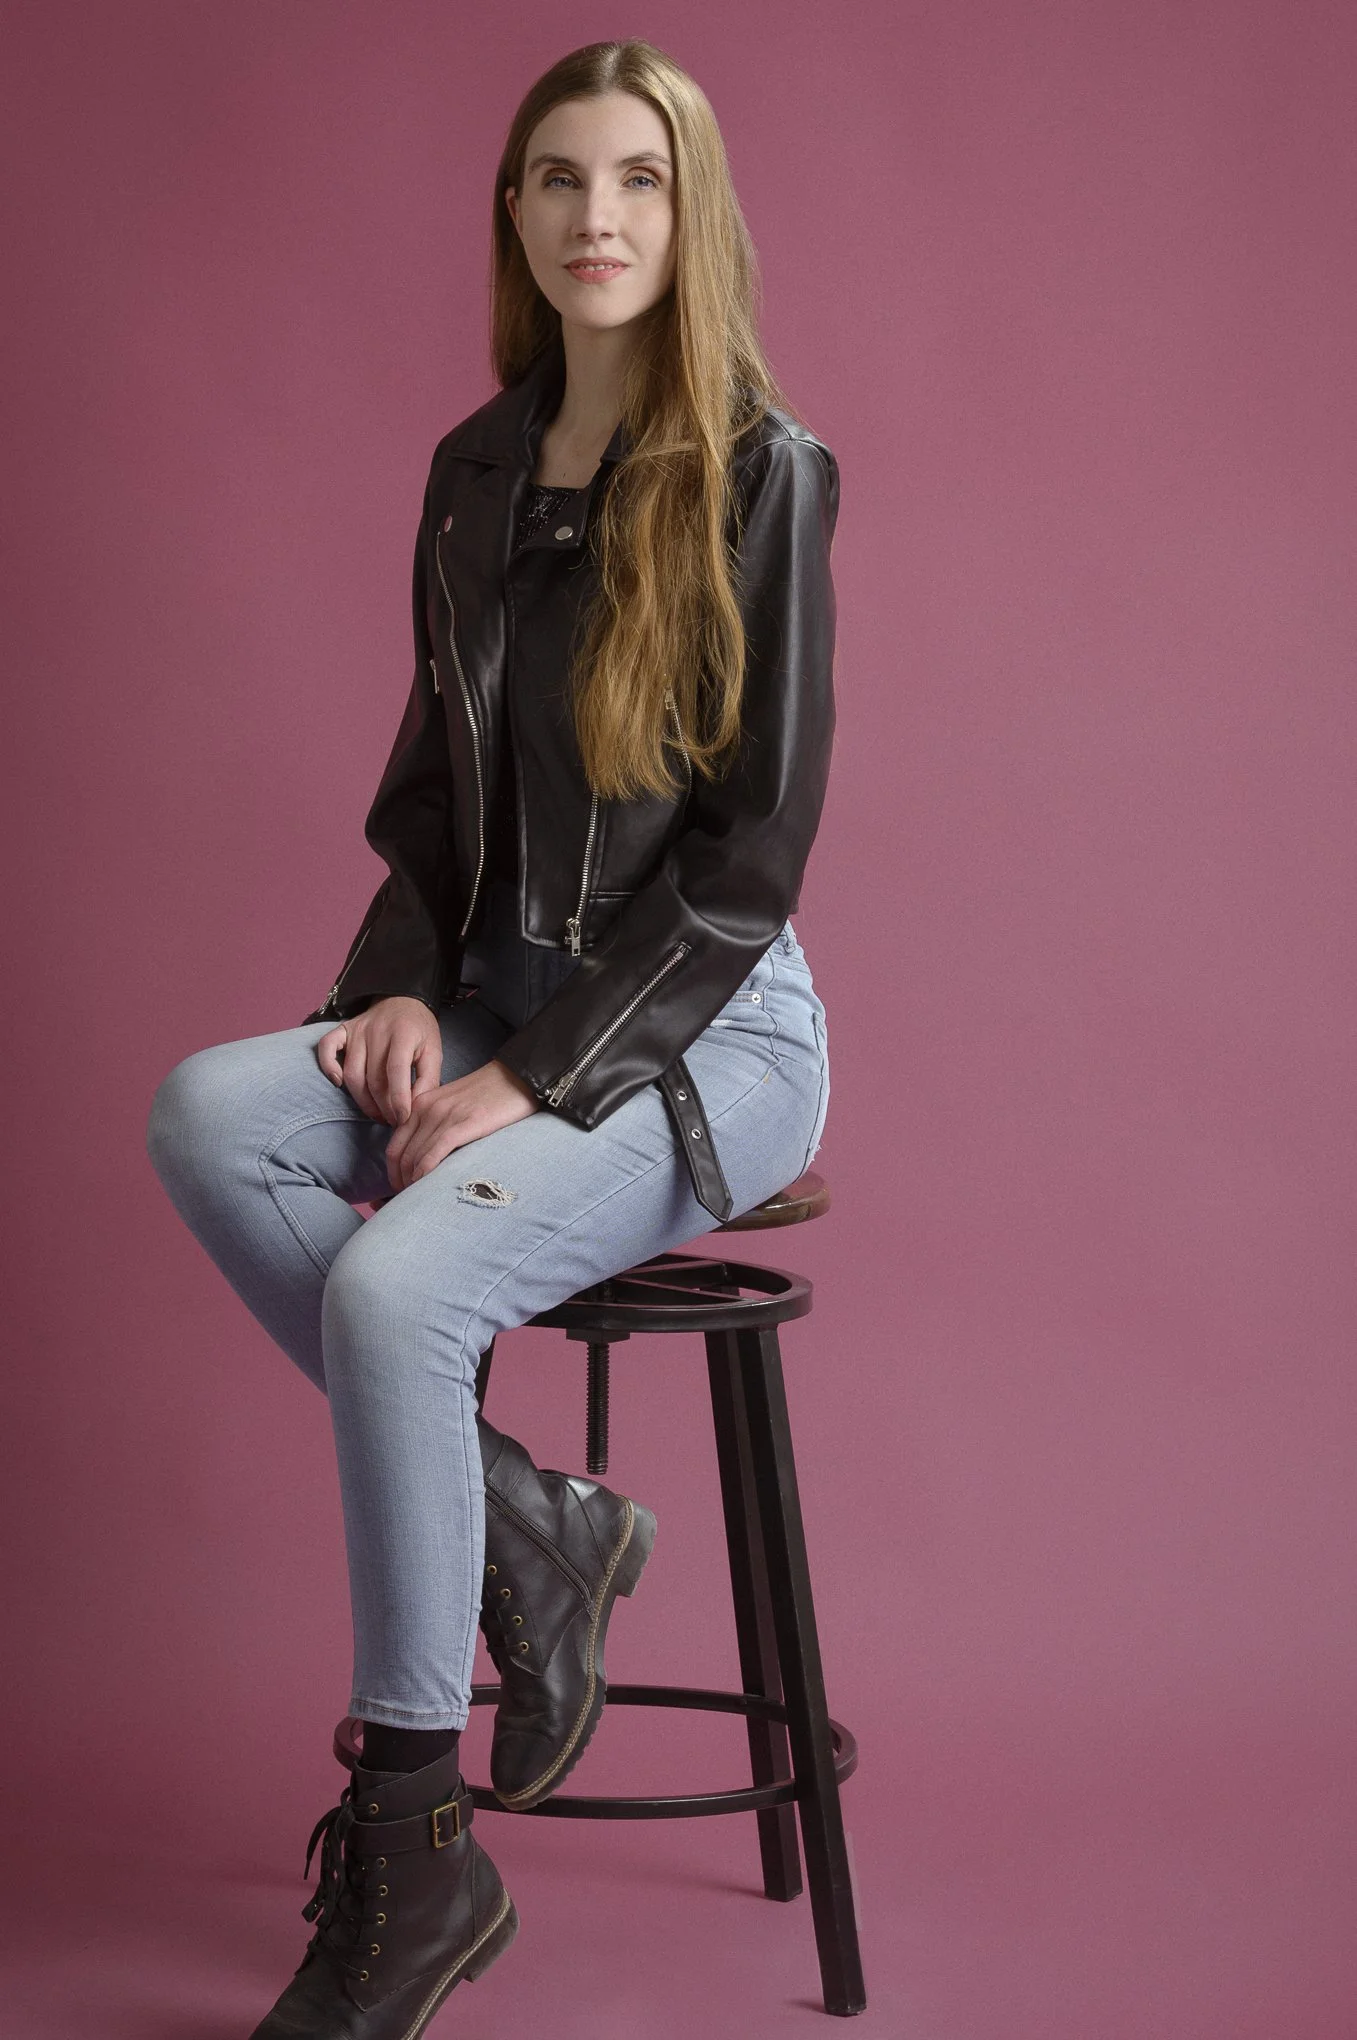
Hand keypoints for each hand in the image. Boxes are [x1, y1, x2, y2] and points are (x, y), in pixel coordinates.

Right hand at [316, 996, 442, 1125]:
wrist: (402, 999)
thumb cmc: (419, 1030)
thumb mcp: (433, 1051)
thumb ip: (429, 1078)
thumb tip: (416, 1107)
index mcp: (404, 1034)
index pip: (397, 1070)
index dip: (399, 1099)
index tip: (403, 1118)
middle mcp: (377, 1031)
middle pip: (373, 1078)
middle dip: (383, 1106)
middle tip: (392, 1121)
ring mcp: (357, 1030)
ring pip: (352, 1074)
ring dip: (363, 1100)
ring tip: (377, 1114)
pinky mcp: (343, 1030)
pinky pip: (326, 1048)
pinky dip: (328, 1067)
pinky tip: (339, 1083)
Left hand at [384, 1060, 539, 1191]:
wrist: (518, 1077)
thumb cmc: (491, 1094)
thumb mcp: (453, 1104)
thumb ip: (436, 1123)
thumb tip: (428, 1155)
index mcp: (421, 1103)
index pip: (395, 1145)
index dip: (394, 1172)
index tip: (402, 1187)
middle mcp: (426, 1108)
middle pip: (401, 1155)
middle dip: (401, 1181)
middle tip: (409, 1199)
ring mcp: (442, 1116)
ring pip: (415, 1157)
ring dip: (413, 1182)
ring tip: (420, 1199)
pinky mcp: (461, 1125)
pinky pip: (433, 1154)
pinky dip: (425, 1173)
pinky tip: (427, 1186)